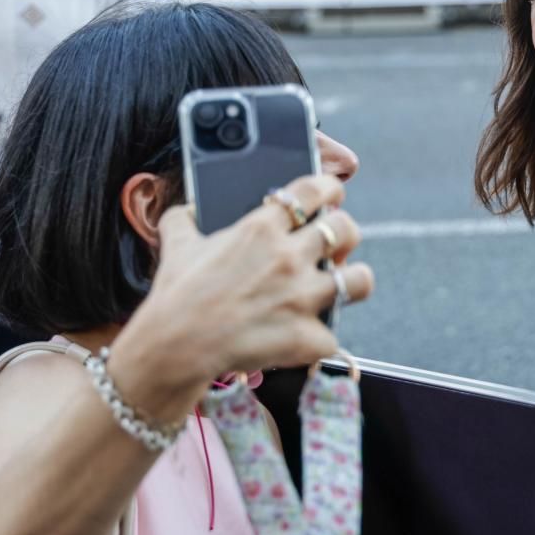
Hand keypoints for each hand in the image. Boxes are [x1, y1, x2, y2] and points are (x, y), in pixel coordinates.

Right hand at [110, 174, 374, 410]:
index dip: (330, 186)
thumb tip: (186, 211)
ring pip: (360, 280)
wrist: (174, 347)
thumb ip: (183, 220)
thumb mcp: (176, 245)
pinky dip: (318, 340)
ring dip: (355, 281)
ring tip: (344, 284)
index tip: (333, 191)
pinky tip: (303, 339)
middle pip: (345, 229)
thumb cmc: (174, 296)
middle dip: (345, 232)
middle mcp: (289, 257)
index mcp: (260, 229)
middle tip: (337, 242)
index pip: (312, 190)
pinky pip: (331, 336)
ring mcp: (302, 297)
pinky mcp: (307, 336)